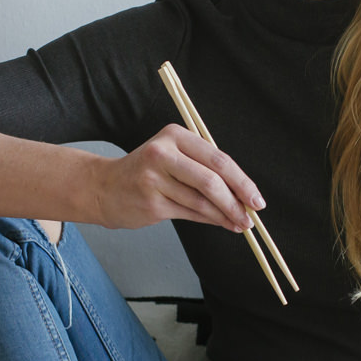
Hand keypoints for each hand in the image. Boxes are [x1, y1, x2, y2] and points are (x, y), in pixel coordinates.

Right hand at [93, 123, 264, 231]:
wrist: (104, 188)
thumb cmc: (147, 173)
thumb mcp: (174, 158)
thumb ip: (205, 169)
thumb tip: (243, 194)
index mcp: (174, 136)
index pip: (217, 159)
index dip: (241, 181)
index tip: (256, 198)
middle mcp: (163, 154)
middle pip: (211, 180)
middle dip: (237, 201)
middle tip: (252, 216)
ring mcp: (154, 179)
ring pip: (202, 201)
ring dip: (226, 215)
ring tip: (241, 224)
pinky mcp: (151, 203)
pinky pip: (190, 213)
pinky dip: (210, 220)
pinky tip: (223, 224)